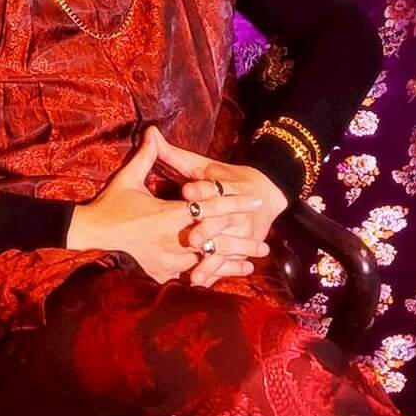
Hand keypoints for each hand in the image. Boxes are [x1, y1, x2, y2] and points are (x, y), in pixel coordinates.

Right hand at [67, 127, 266, 285]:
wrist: (93, 230)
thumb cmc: (112, 203)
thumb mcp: (128, 178)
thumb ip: (147, 157)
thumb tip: (154, 131)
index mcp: (167, 215)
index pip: (209, 208)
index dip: (234, 203)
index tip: (255, 201)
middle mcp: (171, 240)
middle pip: (216, 241)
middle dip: (241, 241)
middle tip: (265, 241)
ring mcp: (167, 260)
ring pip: (208, 261)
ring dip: (231, 260)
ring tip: (253, 259)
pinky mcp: (161, 272)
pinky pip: (192, 274)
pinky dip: (212, 273)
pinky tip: (226, 275)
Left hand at [152, 130, 288, 287]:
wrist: (266, 193)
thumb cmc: (224, 177)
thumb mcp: (201, 165)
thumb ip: (173, 154)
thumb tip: (149, 132)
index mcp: (224, 184)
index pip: (213, 186)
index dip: (200, 188)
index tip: (186, 191)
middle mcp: (236, 209)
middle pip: (222, 219)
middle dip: (208, 228)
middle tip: (192, 239)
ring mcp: (243, 231)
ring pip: (227, 246)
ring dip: (213, 260)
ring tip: (196, 272)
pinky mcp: (245, 246)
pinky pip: (230, 261)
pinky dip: (218, 272)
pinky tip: (203, 282)